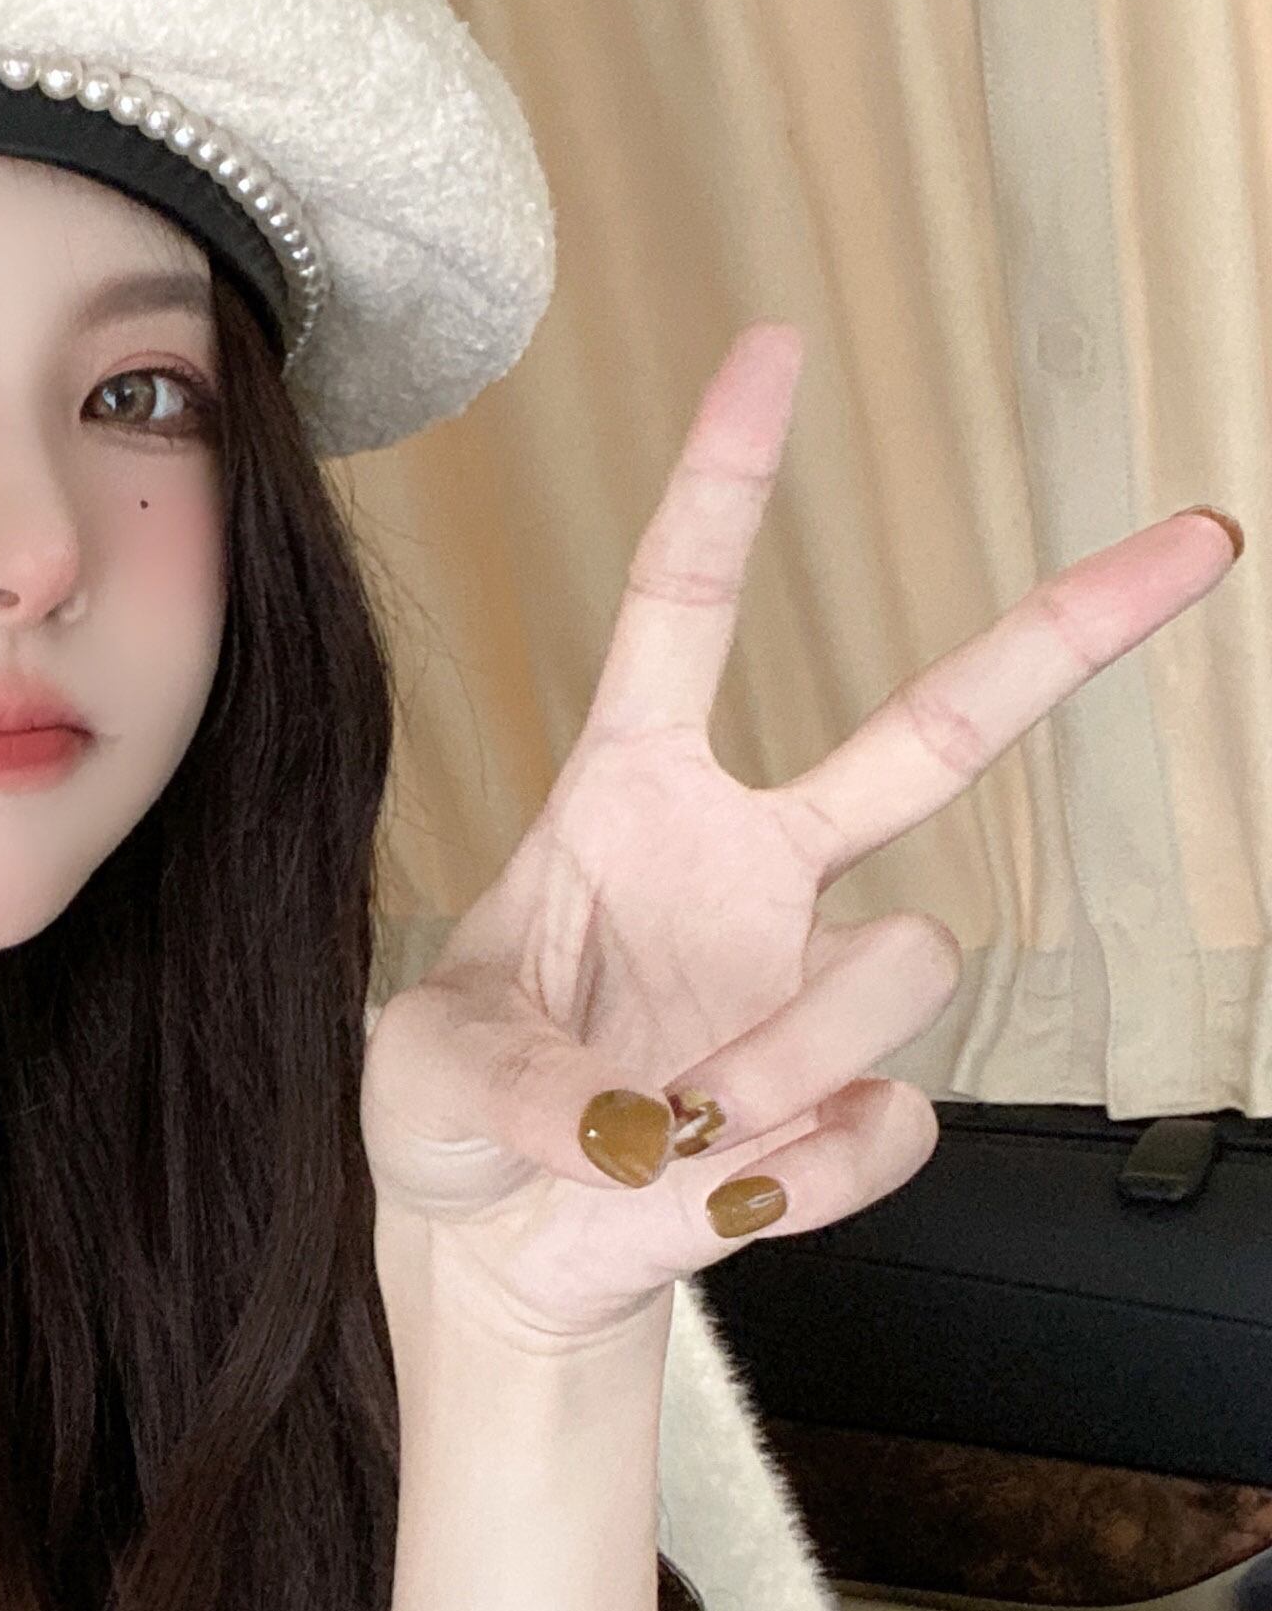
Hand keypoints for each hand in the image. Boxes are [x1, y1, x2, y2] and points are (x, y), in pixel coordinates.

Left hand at [363, 322, 1242, 1346]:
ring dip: (769, 1066)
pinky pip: (884, 1124)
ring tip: (658, 1132)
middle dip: (1068, 634)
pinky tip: (714, 1194)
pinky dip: (785, 1184)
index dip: (727, 484)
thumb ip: (514, 1079)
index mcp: (630, 804)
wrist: (499, 1258)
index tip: (773, 352)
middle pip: (936, 733)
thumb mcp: (417, 1071)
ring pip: (905, 961)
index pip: (683, 613)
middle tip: (1198, 541)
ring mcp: (816, 984)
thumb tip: (639, 1121)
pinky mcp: (856, 1105)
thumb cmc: (451, 1124)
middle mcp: (751, 871)